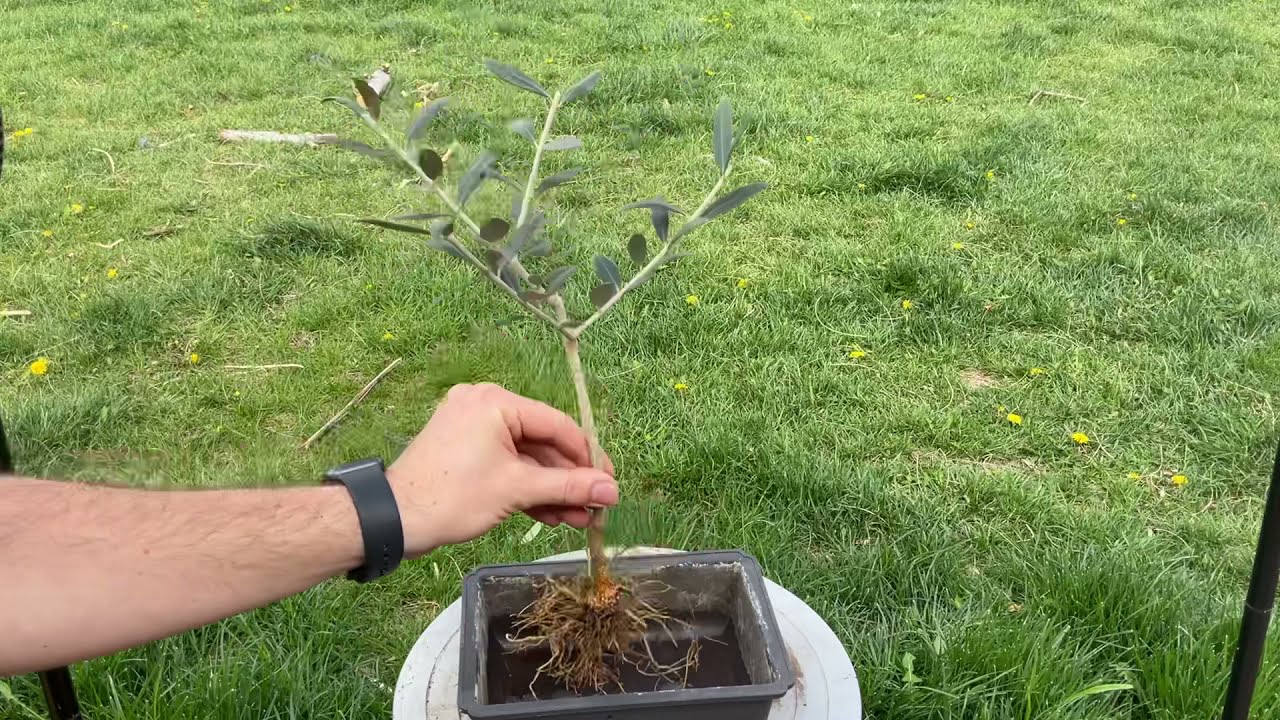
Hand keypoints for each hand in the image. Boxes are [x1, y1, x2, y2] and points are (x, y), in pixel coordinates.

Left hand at [387, 383, 616, 556]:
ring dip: (552, 490)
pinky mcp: (466, 451)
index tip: (609, 484)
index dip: (588, 458)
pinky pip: (507, 465)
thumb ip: (567, 487)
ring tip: (578, 519)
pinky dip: (527, 489)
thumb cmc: (451, 497)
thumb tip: (612, 491)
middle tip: (595, 507)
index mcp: (496, 402)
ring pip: (526, 459)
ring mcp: (474, 428)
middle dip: (569, 480)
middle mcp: (485, 406)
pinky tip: (552, 515)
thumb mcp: (516, 490)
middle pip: (543, 443)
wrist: (393, 520)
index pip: (557, 425)